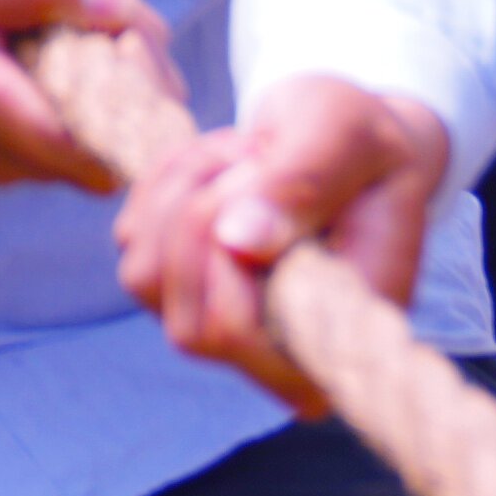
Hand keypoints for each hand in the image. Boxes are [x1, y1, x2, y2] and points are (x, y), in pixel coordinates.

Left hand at [112, 73, 451, 404]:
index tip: (265, 172)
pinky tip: (224, 165)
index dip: (228, 260)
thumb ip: (304, 185)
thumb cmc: (362, 144)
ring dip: (186, 189)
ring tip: (249, 155)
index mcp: (337, 342)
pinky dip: (168, 181)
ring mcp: (218, 329)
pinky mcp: (174, 290)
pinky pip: (133, 239)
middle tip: (262, 153)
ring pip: (146, 278)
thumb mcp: (350, 136)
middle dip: (207, 209)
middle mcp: (277, 359)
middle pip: (187, 321)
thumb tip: (237, 242)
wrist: (343, 140)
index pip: (239, 338)